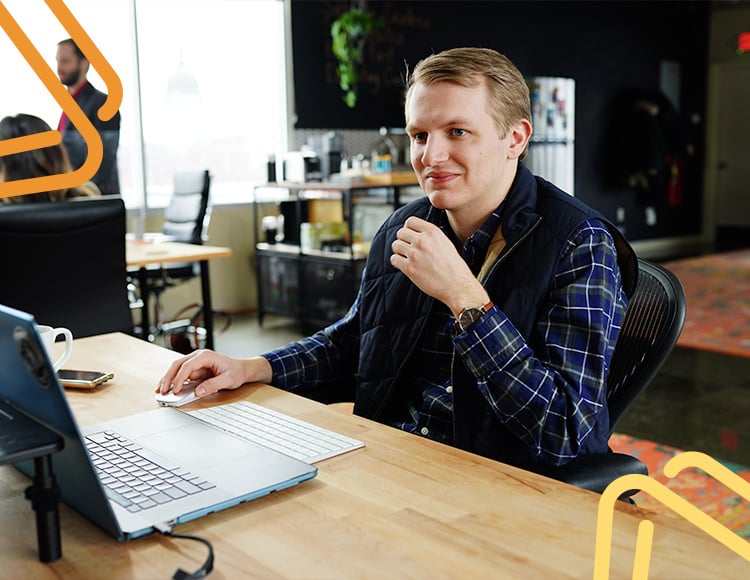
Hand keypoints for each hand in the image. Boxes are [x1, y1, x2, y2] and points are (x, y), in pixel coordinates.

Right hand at [155, 349, 271, 397]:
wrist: (242, 369)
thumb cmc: (236, 371)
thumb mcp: (228, 379)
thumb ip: (213, 385)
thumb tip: (198, 391)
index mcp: (205, 356)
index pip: (187, 366)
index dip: (179, 378)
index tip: (175, 390)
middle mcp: (198, 357)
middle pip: (177, 365)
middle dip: (168, 378)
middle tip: (161, 391)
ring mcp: (195, 362)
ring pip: (176, 369)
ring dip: (167, 379)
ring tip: (160, 391)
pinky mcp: (195, 369)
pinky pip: (181, 374)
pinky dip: (173, 381)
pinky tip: (168, 389)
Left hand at [390, 216, 488, 315]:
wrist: (457, 285)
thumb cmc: (454, 267)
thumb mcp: (445, 242)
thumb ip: (430, 236)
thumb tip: (415, 233)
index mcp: (432, 231)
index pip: (410, 221)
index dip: (408, 229)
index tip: (410, 236)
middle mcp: (422, 240)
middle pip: (400, 232)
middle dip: (403, 240)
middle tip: (408, 249)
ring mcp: (414, 254)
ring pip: (395, 245)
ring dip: (399, 251)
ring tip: (407, 258)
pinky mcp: (409, 267)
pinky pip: (394, 259)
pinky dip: (397, 263)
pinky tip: (405, 266)